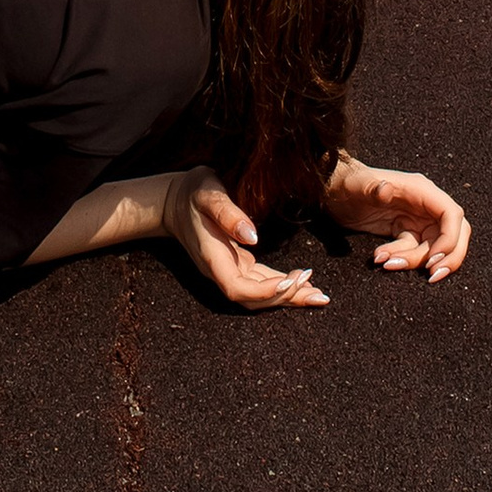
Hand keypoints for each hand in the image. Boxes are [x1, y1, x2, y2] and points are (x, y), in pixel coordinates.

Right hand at [162, 167, 329, 310]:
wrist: (173, 199)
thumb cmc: (191, 192)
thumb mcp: (207, 193)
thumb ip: (228, 214)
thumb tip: (253, 237)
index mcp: (212, 257)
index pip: (238, 288)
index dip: (264, 292)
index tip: (290, 281)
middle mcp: (221, 270)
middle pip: (254, 300)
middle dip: (285, 298)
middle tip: (317, 292)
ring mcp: (229, 269)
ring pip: (260, 295)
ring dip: (289, 296)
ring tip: (318, 295)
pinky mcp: (237, 263)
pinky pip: (261, 282)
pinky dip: (282, 285)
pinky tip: (301, 283)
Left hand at [324, 156, 470, 281]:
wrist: (333, 190)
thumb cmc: (348, 183)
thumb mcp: (359, 186)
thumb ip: (374, 188)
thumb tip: (386, 188)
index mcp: (420, 189)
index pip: (451, 214)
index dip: (450, 238)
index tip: (435, 259)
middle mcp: (424, 204)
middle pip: (454, 234)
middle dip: (448, 257)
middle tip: (431, 276)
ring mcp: (416, 219)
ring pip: (433, 247)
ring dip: (414, 261)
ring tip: (386, 262)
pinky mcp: (406, 231)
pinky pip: (415, 251)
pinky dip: (402, 259)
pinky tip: (381, 259)